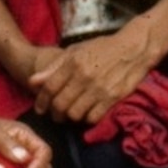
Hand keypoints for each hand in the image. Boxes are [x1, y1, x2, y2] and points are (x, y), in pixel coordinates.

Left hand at [25, 24, 158, 128]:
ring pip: (75, 114)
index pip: (50, 88)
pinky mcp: (113, 97)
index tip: (40, 108)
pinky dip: (87, 119)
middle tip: (55, 115)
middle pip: (60, 104)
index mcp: (73, 63)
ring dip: (70, 118)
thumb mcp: (76, 51)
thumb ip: (54, 67)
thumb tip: (33, 82)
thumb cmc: (103, 48)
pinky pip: (93, 117)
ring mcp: (99, 88)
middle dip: (54, 114)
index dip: (41, 101)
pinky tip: (87, 114)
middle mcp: (84, 77)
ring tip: (71, 116)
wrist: (134, 48)